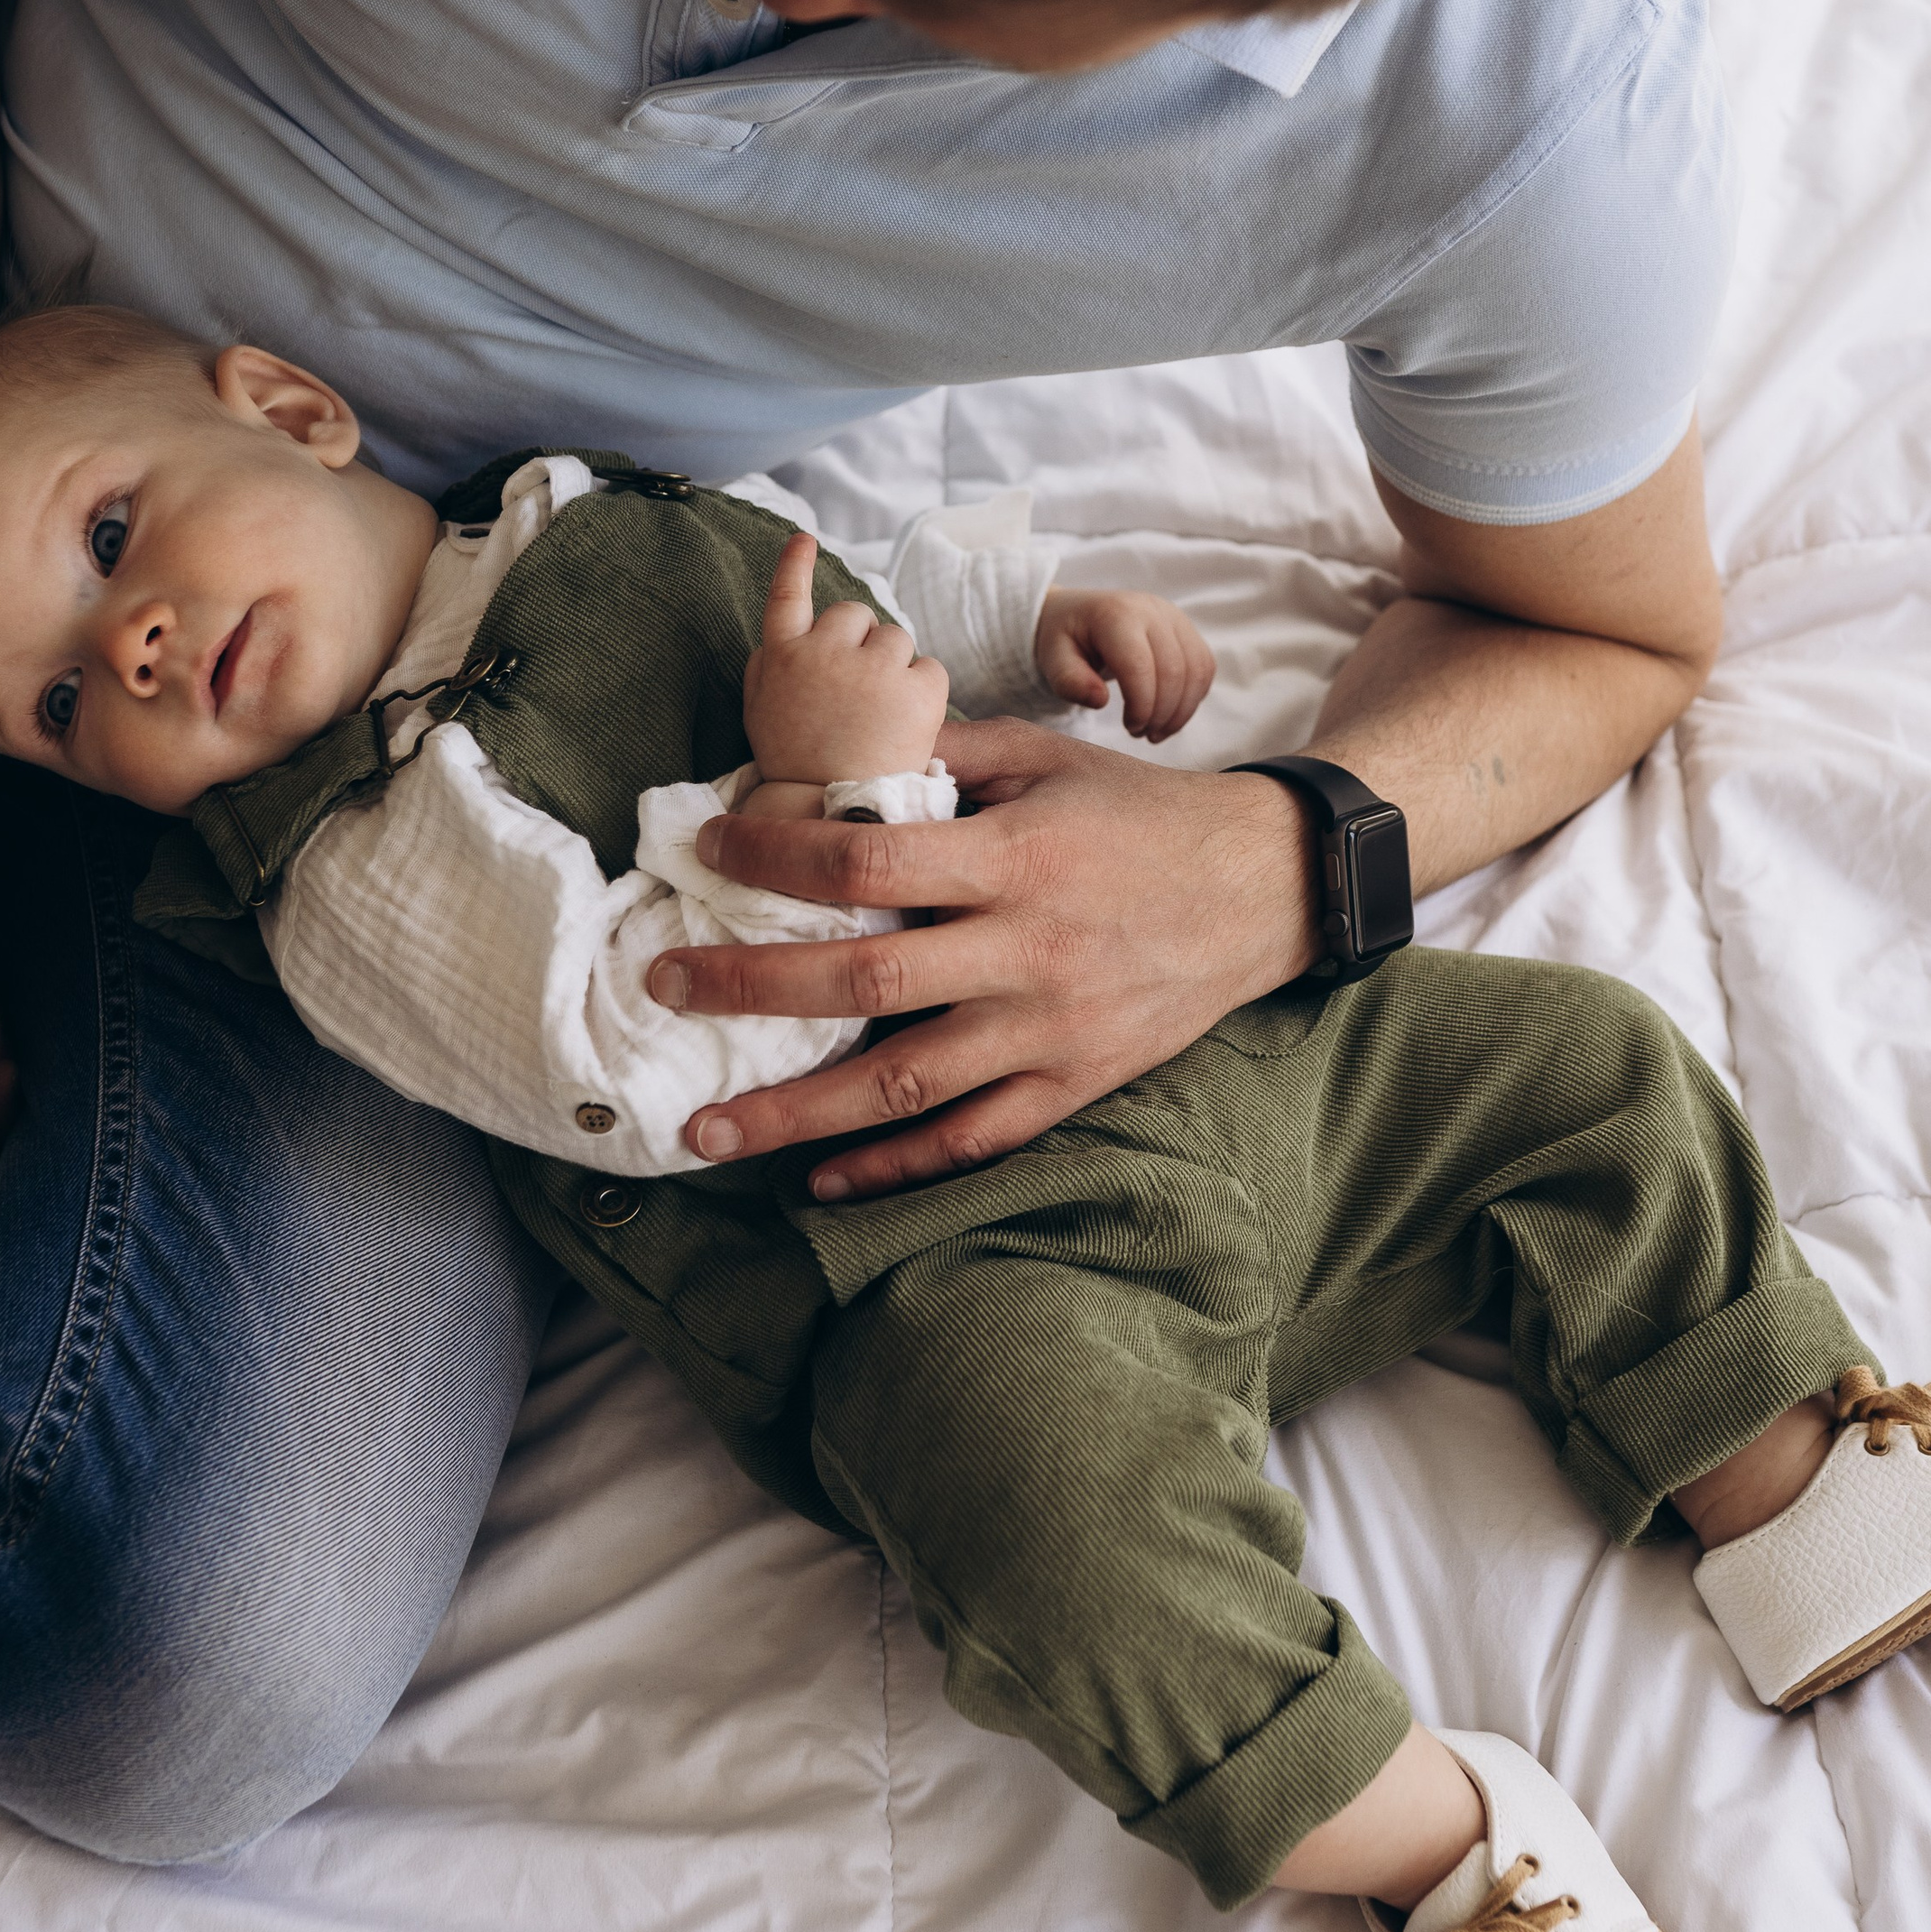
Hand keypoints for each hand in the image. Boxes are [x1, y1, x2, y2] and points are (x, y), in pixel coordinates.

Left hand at [651, 719, 1314, 1195]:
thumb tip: (838, 751)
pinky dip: (893, 1167)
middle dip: (750, 990)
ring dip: (795, 1115)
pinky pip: (971, 1140)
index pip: (869, 863)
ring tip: (705, 1128)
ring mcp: (1050, 1030)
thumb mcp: (1049, 757)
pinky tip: (821, 1180)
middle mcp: (1027, 951)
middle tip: (663, 987)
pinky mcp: (1074, 1085)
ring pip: (903, 1087)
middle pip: (865, 984)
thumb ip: (947, 752)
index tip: (710, 849)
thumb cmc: (1142, 814)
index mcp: (1015, 857)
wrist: (1267, 887)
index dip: (777, 858)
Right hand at [745, 531, 949, 783]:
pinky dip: (924, 693)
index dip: (794, 566)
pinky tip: (907, 726)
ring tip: (879, 716)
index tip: (803, 539)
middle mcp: (825, 653)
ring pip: (896, 638)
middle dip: (861, 643)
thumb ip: (767, 668)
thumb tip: (783, 640)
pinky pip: (930, 669)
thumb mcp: (760, 714)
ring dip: (893, 666)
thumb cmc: (796, 767)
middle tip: (857, 693)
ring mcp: (873, 670)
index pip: (786, 598)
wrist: (829, 816)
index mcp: (783, 657)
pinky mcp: (916, 691)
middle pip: (855, 614)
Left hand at [1034, 586, 1213, 741]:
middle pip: (1174, 670)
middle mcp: (1151, 609)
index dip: (1141, 706)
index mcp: (1115, 614)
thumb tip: (1100, 700)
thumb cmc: (1065, 640)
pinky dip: (1193, 698)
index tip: (1129, 728)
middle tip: (1141, 734)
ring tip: (1156, 731)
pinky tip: (1169, 714)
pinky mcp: (1187, 628)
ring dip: (1182, 710)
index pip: (1140, 666)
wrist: (1078, 614)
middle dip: (1162, 713)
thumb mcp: (1052, 659)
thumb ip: (1069, 681)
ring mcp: (1174, 616)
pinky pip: (1204, 667)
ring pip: (1197, 670)